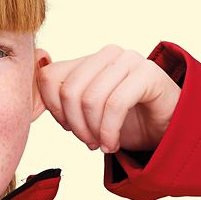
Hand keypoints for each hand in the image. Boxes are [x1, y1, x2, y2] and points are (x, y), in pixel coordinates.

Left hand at [37, 46, 179, 154]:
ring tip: (102, 144)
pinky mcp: (148, 73)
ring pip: (90, 98)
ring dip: (93, 131)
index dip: (53, 110)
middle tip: (88, 142)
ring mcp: (128, 60)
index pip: (49, 78)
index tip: (70, 129)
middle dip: (74, 125)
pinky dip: (109, 132)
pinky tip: (113, 144)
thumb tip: (33, 101)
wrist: (166, 127)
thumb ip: (62, 101)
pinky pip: (115, 104)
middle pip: (68, 90)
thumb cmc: (126, 121)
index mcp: (87, 60)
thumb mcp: (86, 112)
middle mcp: (107, 55)